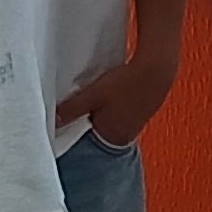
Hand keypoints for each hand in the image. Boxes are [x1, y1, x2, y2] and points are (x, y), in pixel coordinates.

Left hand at [55, 42, 176, 151]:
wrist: (157, 69)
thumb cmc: (126, 83)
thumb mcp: (93, 95)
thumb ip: (72, 110)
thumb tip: (54, 121)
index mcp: (111, 138)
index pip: (85, 143)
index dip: (75, 130)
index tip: (67, 119)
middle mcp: (124, 137)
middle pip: (97, 134)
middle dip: (87, 122)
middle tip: (81, 105)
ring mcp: (135, 126)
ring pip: (108, 123)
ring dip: (100, 114)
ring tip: (97, 98)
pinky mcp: (141, 114)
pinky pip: (120, 115)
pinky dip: (113, 108)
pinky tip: (112, 95)